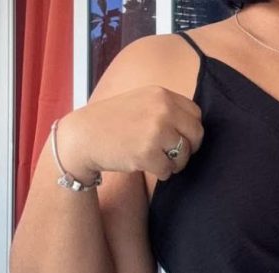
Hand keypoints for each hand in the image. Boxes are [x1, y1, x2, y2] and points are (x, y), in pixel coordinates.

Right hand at [56, 85, 204, 181]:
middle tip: (175, 155)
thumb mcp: (141, 101)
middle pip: (196, 134)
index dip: (191, 129)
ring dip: (175, 163)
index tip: (181, 138)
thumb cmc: (113, 121)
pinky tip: (148, 166)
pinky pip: (169, 169)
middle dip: (189, 148)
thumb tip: (194, 125)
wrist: (82, 137)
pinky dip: (162, 173)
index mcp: (162, 95)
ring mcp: (156, 131)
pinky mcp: (147, 153)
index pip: (196, 114)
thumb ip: (166, 108)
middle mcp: (162, 110)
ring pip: (184, 154)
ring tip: (158, 160)